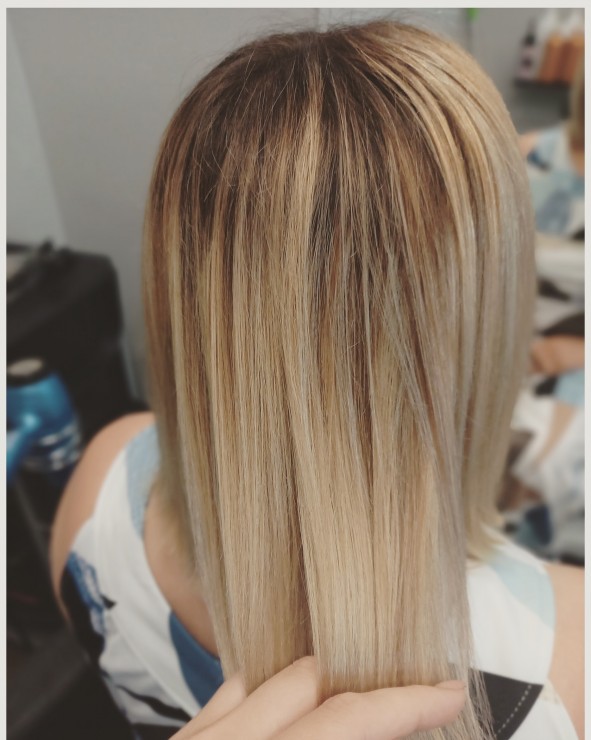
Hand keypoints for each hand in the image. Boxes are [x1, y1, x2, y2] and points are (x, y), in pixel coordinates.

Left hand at [171, 656, 465, 739]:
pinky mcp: (181, 739)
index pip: (350, 719)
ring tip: (361, 696)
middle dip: (369, 687)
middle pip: (310, 681)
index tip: (449, 693)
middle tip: (414, 698)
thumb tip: (387, 726)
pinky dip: (273, 690)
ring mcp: (195, 737)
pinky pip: (233, 693)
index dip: (408, 703)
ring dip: (322, 683)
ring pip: (269, 677)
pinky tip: (297, 702)